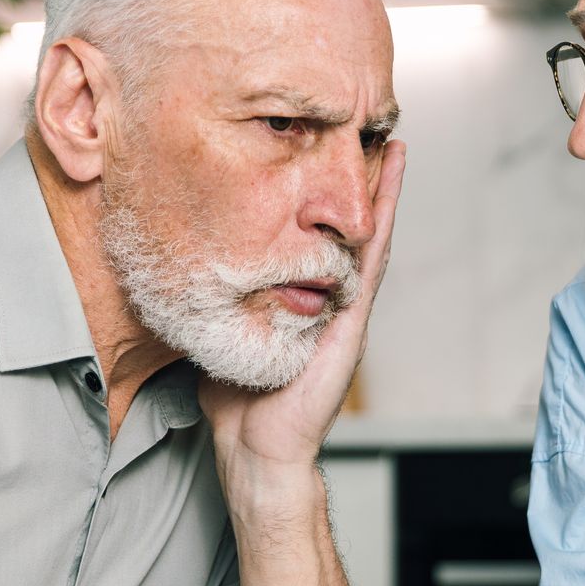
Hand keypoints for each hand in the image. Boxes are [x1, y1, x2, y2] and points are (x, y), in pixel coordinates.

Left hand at [202, 141, 406, 480]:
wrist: (256, 451)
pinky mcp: (350, 324)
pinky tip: (389, 191)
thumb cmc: (240, 406)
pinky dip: (383, 223)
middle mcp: (332, 303)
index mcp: (306, 304)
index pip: (319, 243)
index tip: (327, 157)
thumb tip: (191, 270)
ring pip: (369, 240)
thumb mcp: (223, 334)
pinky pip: (369, 264)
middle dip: (363, 185)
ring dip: (384, 192)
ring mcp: (346, 313)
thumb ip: (221, 304)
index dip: (328, 202)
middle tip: (372, 134)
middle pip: (351, 233)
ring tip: (393, 145)